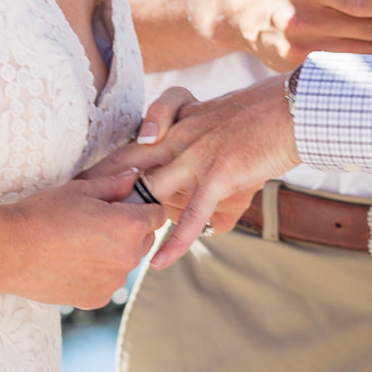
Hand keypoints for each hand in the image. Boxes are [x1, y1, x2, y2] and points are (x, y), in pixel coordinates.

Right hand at [0, 170, 166, 308]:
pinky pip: (108, 282)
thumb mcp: (81, 189)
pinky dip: (98, 274)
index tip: (125, 206)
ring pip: (126, 262)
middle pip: (144, 240)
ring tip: (80, 243)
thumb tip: (136, 177)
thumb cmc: (43, 214)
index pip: (157, 215)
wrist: (7, 250)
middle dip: (130, 230)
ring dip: (114, 253)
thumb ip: (116, 184)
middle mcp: (128, 258)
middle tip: (97, 223)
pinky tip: (72, 263)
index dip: (143, 207)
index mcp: (129, 226)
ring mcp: (113, 282)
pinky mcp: (97, 299)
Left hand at [95, 77, 299, 267]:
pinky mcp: (219, 175)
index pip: (135, 143)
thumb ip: (209, 145)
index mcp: (183, 122)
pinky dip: (174, 241)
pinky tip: (159, 262)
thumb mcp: (228, 120)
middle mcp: (183, 137)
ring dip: (133, 219)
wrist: (296, 108)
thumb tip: (202, 166)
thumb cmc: (268, 115)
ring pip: (154, 191)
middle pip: (131, 165)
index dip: (108, 164)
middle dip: (102, 191)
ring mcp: (198, 155)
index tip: (82, 182)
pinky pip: (192, 215)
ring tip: (111, 244)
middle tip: (76, 214)